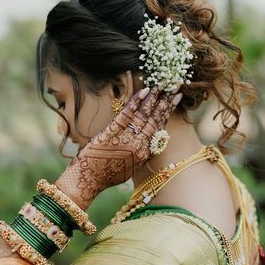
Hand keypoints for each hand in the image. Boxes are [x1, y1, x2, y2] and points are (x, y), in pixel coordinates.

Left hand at [55, 85, 182, 209]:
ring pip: (143, 115)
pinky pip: (127, 114)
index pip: (160, 128)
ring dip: (153, 97)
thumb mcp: (130, 170)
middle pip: (155, 119)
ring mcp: (126, 139)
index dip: (168, 112)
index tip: (176, 99)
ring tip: (161, 83)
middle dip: (166, 100)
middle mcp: (139, 146)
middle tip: (174, 84)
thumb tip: (153, 146)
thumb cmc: (107, 176)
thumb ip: (142, 157)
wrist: (87, 182)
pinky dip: (135, 101)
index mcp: (144, 154)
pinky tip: (143, 90)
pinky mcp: (112, 133)